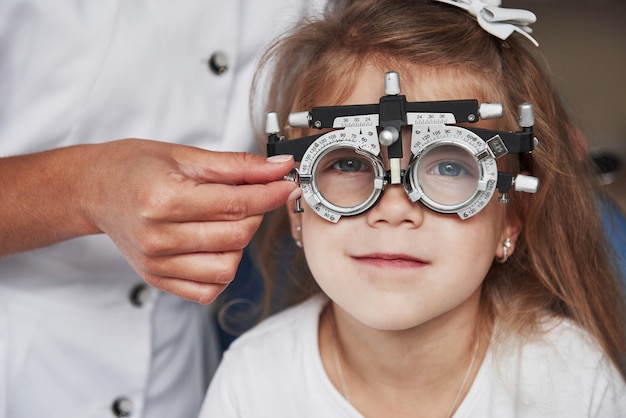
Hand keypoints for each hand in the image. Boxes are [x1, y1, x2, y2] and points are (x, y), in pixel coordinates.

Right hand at [83, 139, 298, 303]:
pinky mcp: (157, 279)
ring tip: (228, 220)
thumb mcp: (185, 155)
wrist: (95, 189)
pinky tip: (216, 245)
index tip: (287, 184)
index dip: (271, 194)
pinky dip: (223, 270)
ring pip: (227, 267)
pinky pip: (207, 289)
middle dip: (258, 213)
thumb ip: (237, 165)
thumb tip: (279, 169)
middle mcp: (158, 237)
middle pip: (236, 236)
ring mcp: (156, 264)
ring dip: (241, 243)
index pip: (236, 204)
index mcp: (163, 201)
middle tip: (255, 195)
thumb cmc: (134, 167)